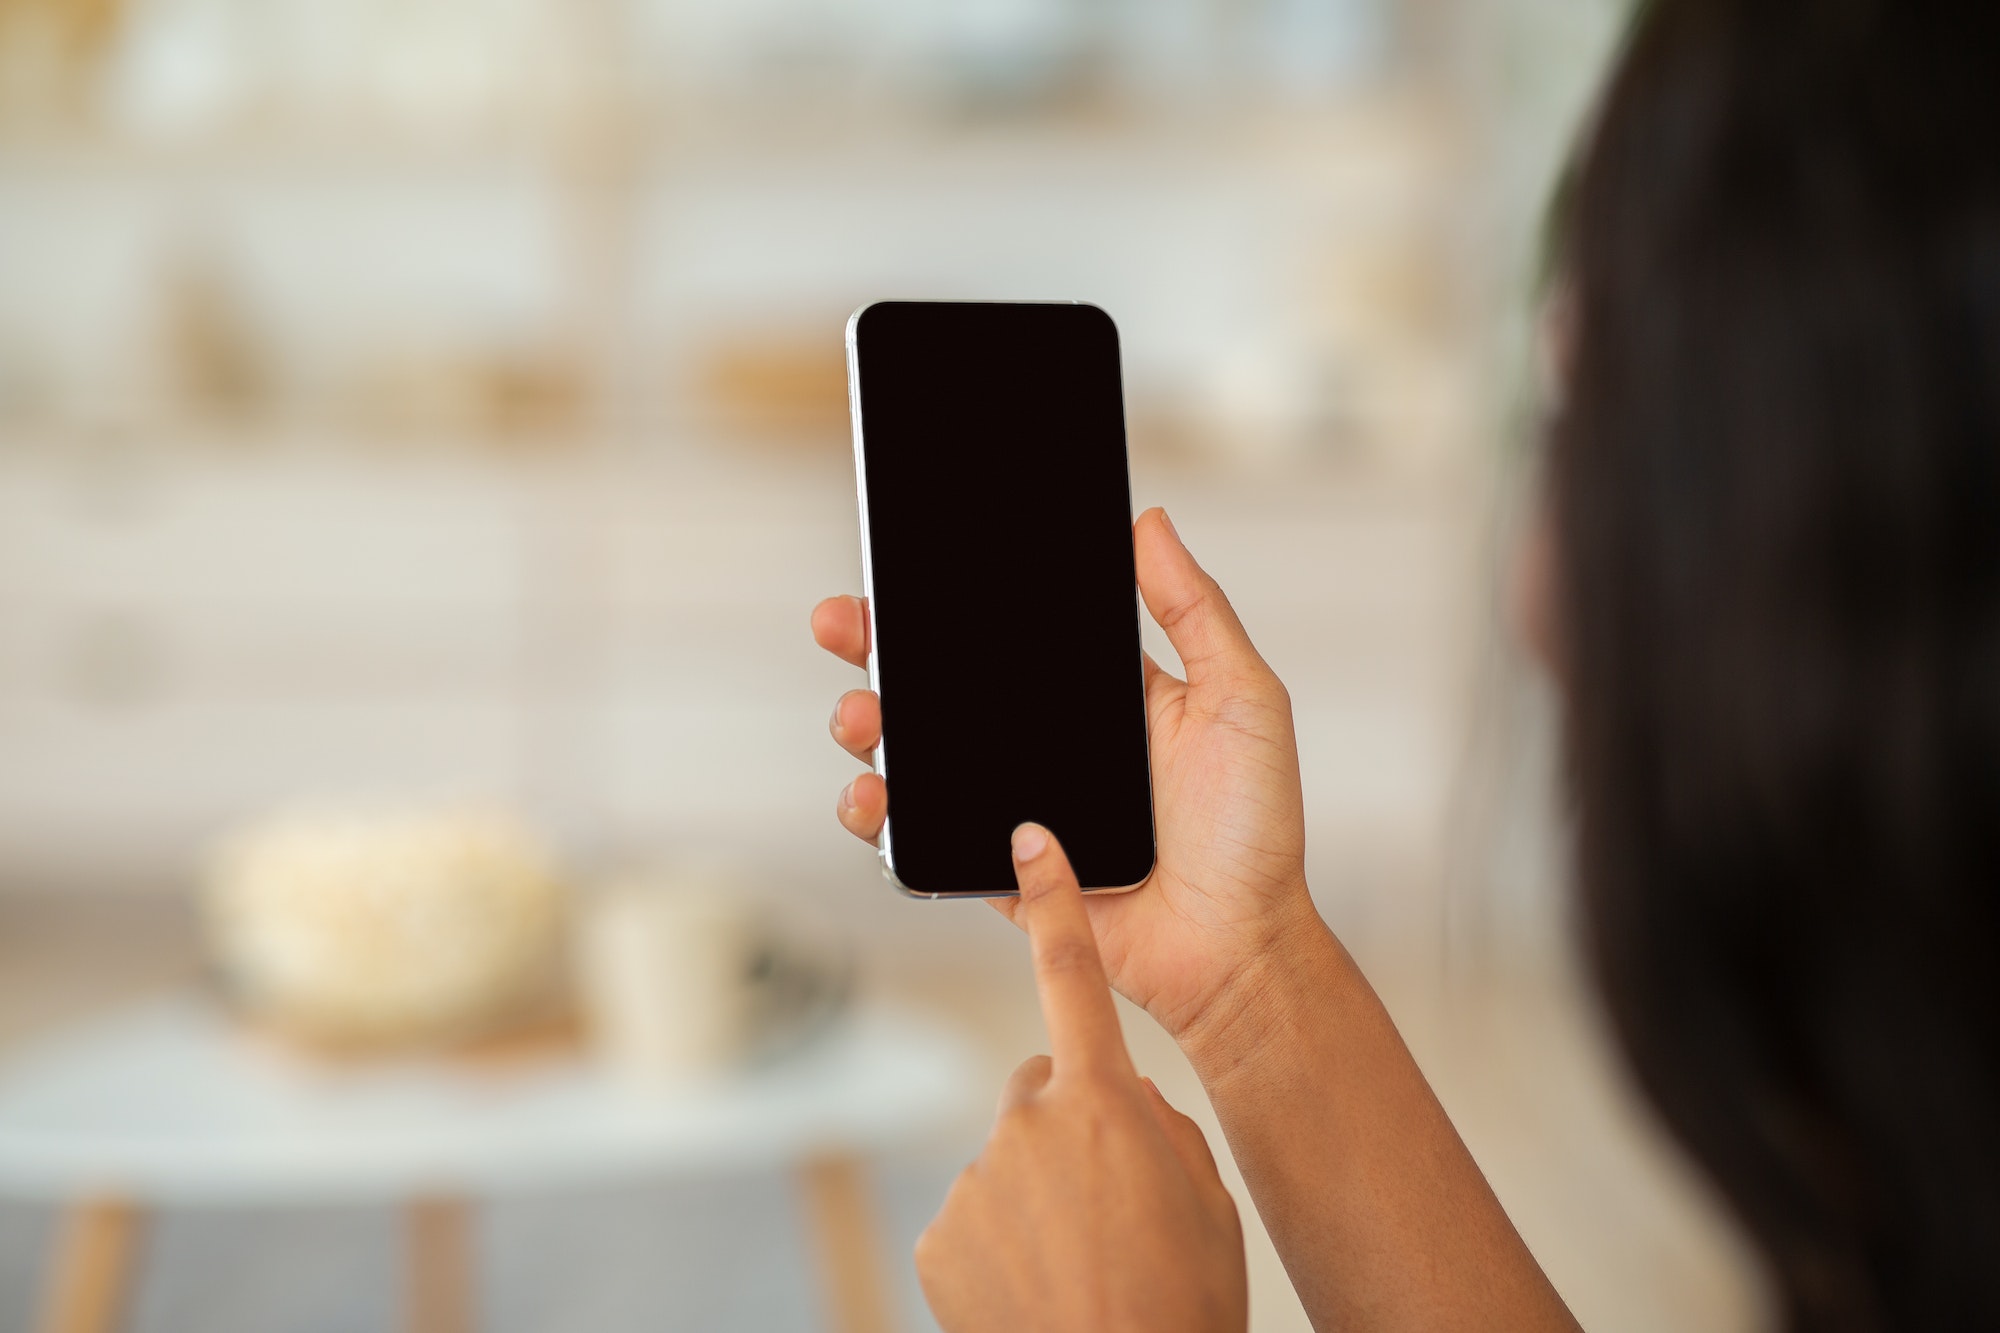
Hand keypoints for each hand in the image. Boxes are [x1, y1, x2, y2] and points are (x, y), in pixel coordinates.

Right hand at [811, 507, 1315, 1044]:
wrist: (1239, 945)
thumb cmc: (1254, 829)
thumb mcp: (1241, 699)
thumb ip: (1196, 611)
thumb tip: (1148, 522)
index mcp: (1090, 697)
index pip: (1003, 635)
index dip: (947, 601)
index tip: (901, 566)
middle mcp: (1042, 746)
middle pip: (937, 686)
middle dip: (876, 651)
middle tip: (844, 625)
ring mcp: (1010, 807)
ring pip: (912, 757)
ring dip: (867, 728)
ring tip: (861, 716)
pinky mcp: (994, 869)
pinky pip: (919, 841)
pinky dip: (881, 818)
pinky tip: (875, 795)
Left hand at [915, 823, 1246, 1332]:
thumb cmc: (1181, 1304)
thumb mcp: (1208, 1203)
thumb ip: (1165, 1129)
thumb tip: (1130, 1106)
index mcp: (1106, 1104)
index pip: (1074, 977)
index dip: (1054, 901)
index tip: (1032, 840)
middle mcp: (1029, 1126)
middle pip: (1043, 1088)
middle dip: (1069, 1124)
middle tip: (1112, 1202)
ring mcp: (977, 1180)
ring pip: (1012, 1164)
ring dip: (1041, 1197)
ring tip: (1085, 1262)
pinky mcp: (941, 1234)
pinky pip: (977, 1219)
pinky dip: (1003, 1246)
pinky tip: (1040, 1287)